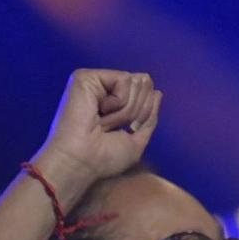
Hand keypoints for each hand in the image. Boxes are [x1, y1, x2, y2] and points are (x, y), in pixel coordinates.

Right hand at [33, 69, 161, 203]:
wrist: (80, 162)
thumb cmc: (103, 158)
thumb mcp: (136, 140)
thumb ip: (149, 116)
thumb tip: (157, 92)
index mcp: (112, 102)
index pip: (147, 91)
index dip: (145, 112)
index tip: (126, 131)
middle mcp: (103, 89)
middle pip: (144, 83)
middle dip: (136, 110)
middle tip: (112, 128)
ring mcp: (94, 82)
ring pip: (136, 82)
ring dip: (125, 110)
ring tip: (102, 123)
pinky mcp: (85, 77)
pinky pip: (124, 80)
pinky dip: (118, 102)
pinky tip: (98, 112)